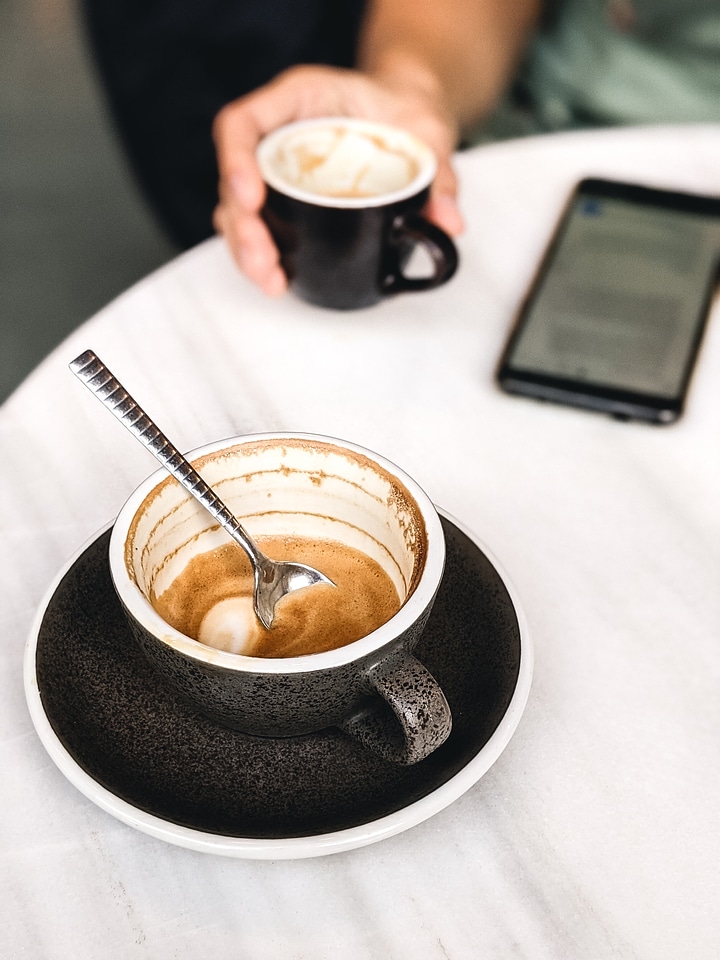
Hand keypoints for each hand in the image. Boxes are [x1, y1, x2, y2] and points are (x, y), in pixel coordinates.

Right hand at [212, 64, 463, 295]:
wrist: (406, 116)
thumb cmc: (406, 113)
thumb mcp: (430, 133)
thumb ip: (441, 173)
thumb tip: (449, 222)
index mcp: (299, 99)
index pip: (242, 122)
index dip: (236, 161)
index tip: (253, 199)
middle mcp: (276, 133)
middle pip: (234, 178)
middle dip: (243, 227)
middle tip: (264, 263)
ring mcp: (276, 169)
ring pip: (238, 209)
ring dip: (246, 250)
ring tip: (272, 282)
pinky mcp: (284, 199)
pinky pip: (259, 226)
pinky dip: (263, 256)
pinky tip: (279, 280)